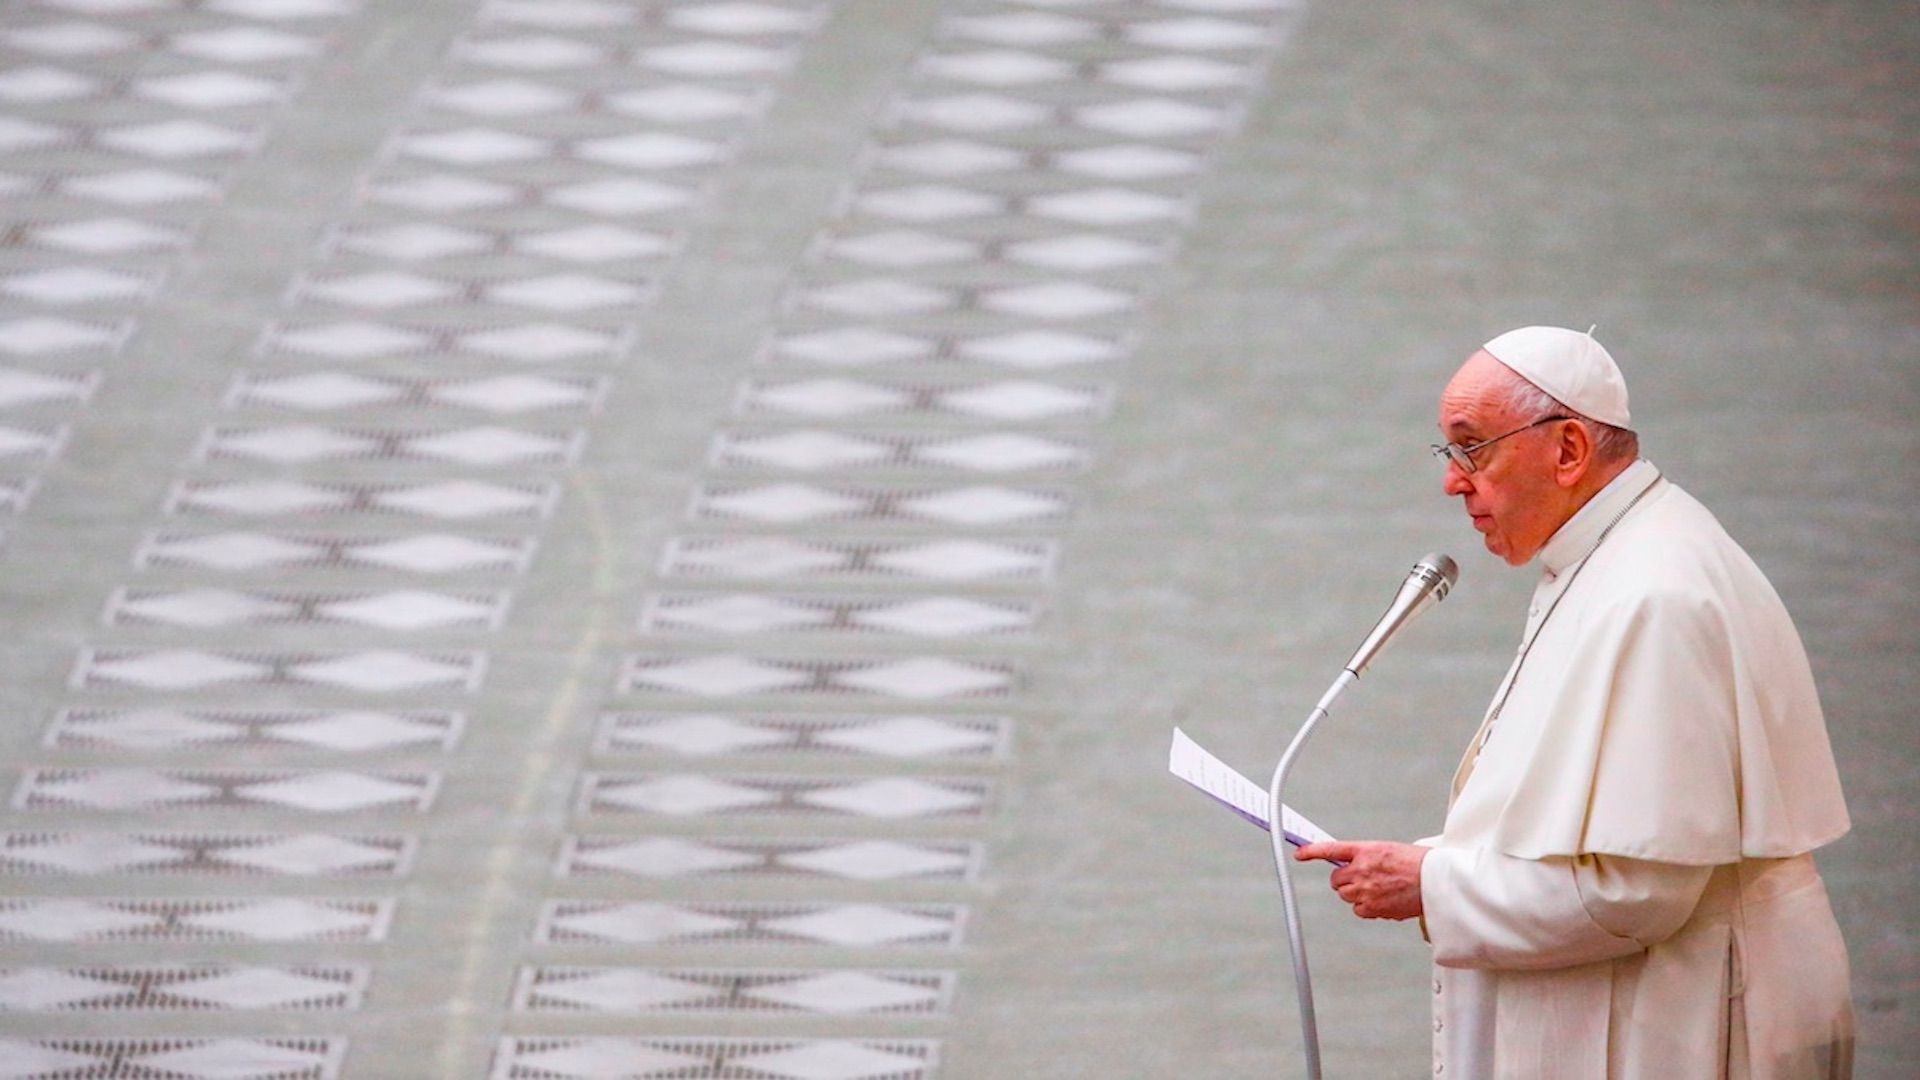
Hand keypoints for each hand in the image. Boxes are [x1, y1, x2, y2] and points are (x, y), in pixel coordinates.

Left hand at [1294, 841, 1426, 920]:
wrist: (1437, 883)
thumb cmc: (1419, 865)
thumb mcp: (1390, 851)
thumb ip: (1367, 857)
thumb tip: (1355, 864)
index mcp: (1367, 850)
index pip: (1332, 848)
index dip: (1311, 851)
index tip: (1299, 853)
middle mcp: (1362, 869)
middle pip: (1336, 880)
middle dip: (1346, 880)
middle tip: (1364, 879)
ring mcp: (1365, 890)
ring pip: (1346, 895)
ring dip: (1357, 894)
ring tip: (1379, 889)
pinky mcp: (1372, 907)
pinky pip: (1359, 910)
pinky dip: (1367, 907)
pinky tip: (1384, 900)